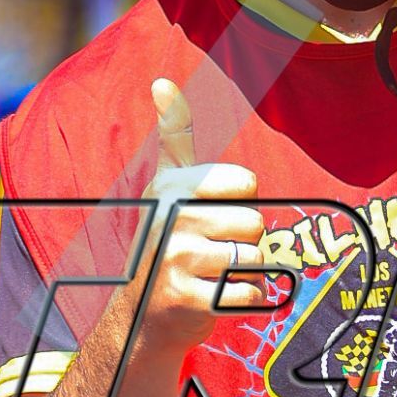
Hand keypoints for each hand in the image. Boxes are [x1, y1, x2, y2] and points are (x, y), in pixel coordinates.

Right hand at [128, 78, 265, 357]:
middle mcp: (171, 220)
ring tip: (212, 273)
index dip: (241, 202)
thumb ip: (173, 135)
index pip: (247, 184)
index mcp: (171, 187)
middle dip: (243, 241)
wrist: (142, 315)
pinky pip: (250, 292)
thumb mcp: (167, 186)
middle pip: (254, 223)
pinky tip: (215, 296)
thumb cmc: (166, 242)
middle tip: (212, 251)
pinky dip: (243, 299)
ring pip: (254, 258)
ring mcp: (177, 260)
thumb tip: (161, 80)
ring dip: (244, 271)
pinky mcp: (189, 299)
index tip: (213, 214)